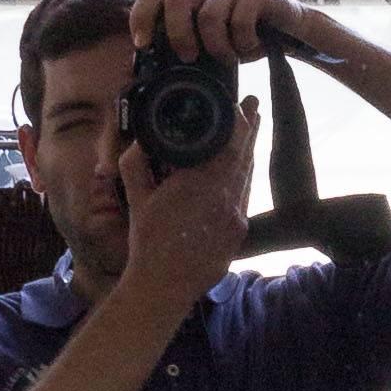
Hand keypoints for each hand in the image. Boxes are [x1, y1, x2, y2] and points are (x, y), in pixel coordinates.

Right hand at [117, 99, 260, 307]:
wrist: (163, 286)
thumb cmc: (147, 241)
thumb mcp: (135, 197)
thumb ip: (135, 163)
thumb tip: (139, 141)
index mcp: (199, 182)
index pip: (228, 143)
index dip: (237, 122)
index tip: (239, 105)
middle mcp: (224, 196)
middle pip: (244, 155)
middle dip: (250, 129)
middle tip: (256, 106)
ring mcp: (235, 216)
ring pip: (247, 176)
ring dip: (248, 153)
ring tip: (252, 132)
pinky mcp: (238, 233)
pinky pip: (244, 198)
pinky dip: (244, 180)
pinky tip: (241, 172)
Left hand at [130, 0, 326, 65]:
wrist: (287, 30)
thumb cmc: (240, 38)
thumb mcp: (207, 45)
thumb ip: (183, 47)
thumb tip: (152, 70)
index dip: (141, 18)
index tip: (142, 45)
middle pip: (176, 1)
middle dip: (179, 36)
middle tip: (190, 58)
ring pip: (209, 15)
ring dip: (218, 46)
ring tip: (229, 57)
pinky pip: (241, 19)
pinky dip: (243, 41)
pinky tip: (249, 46)